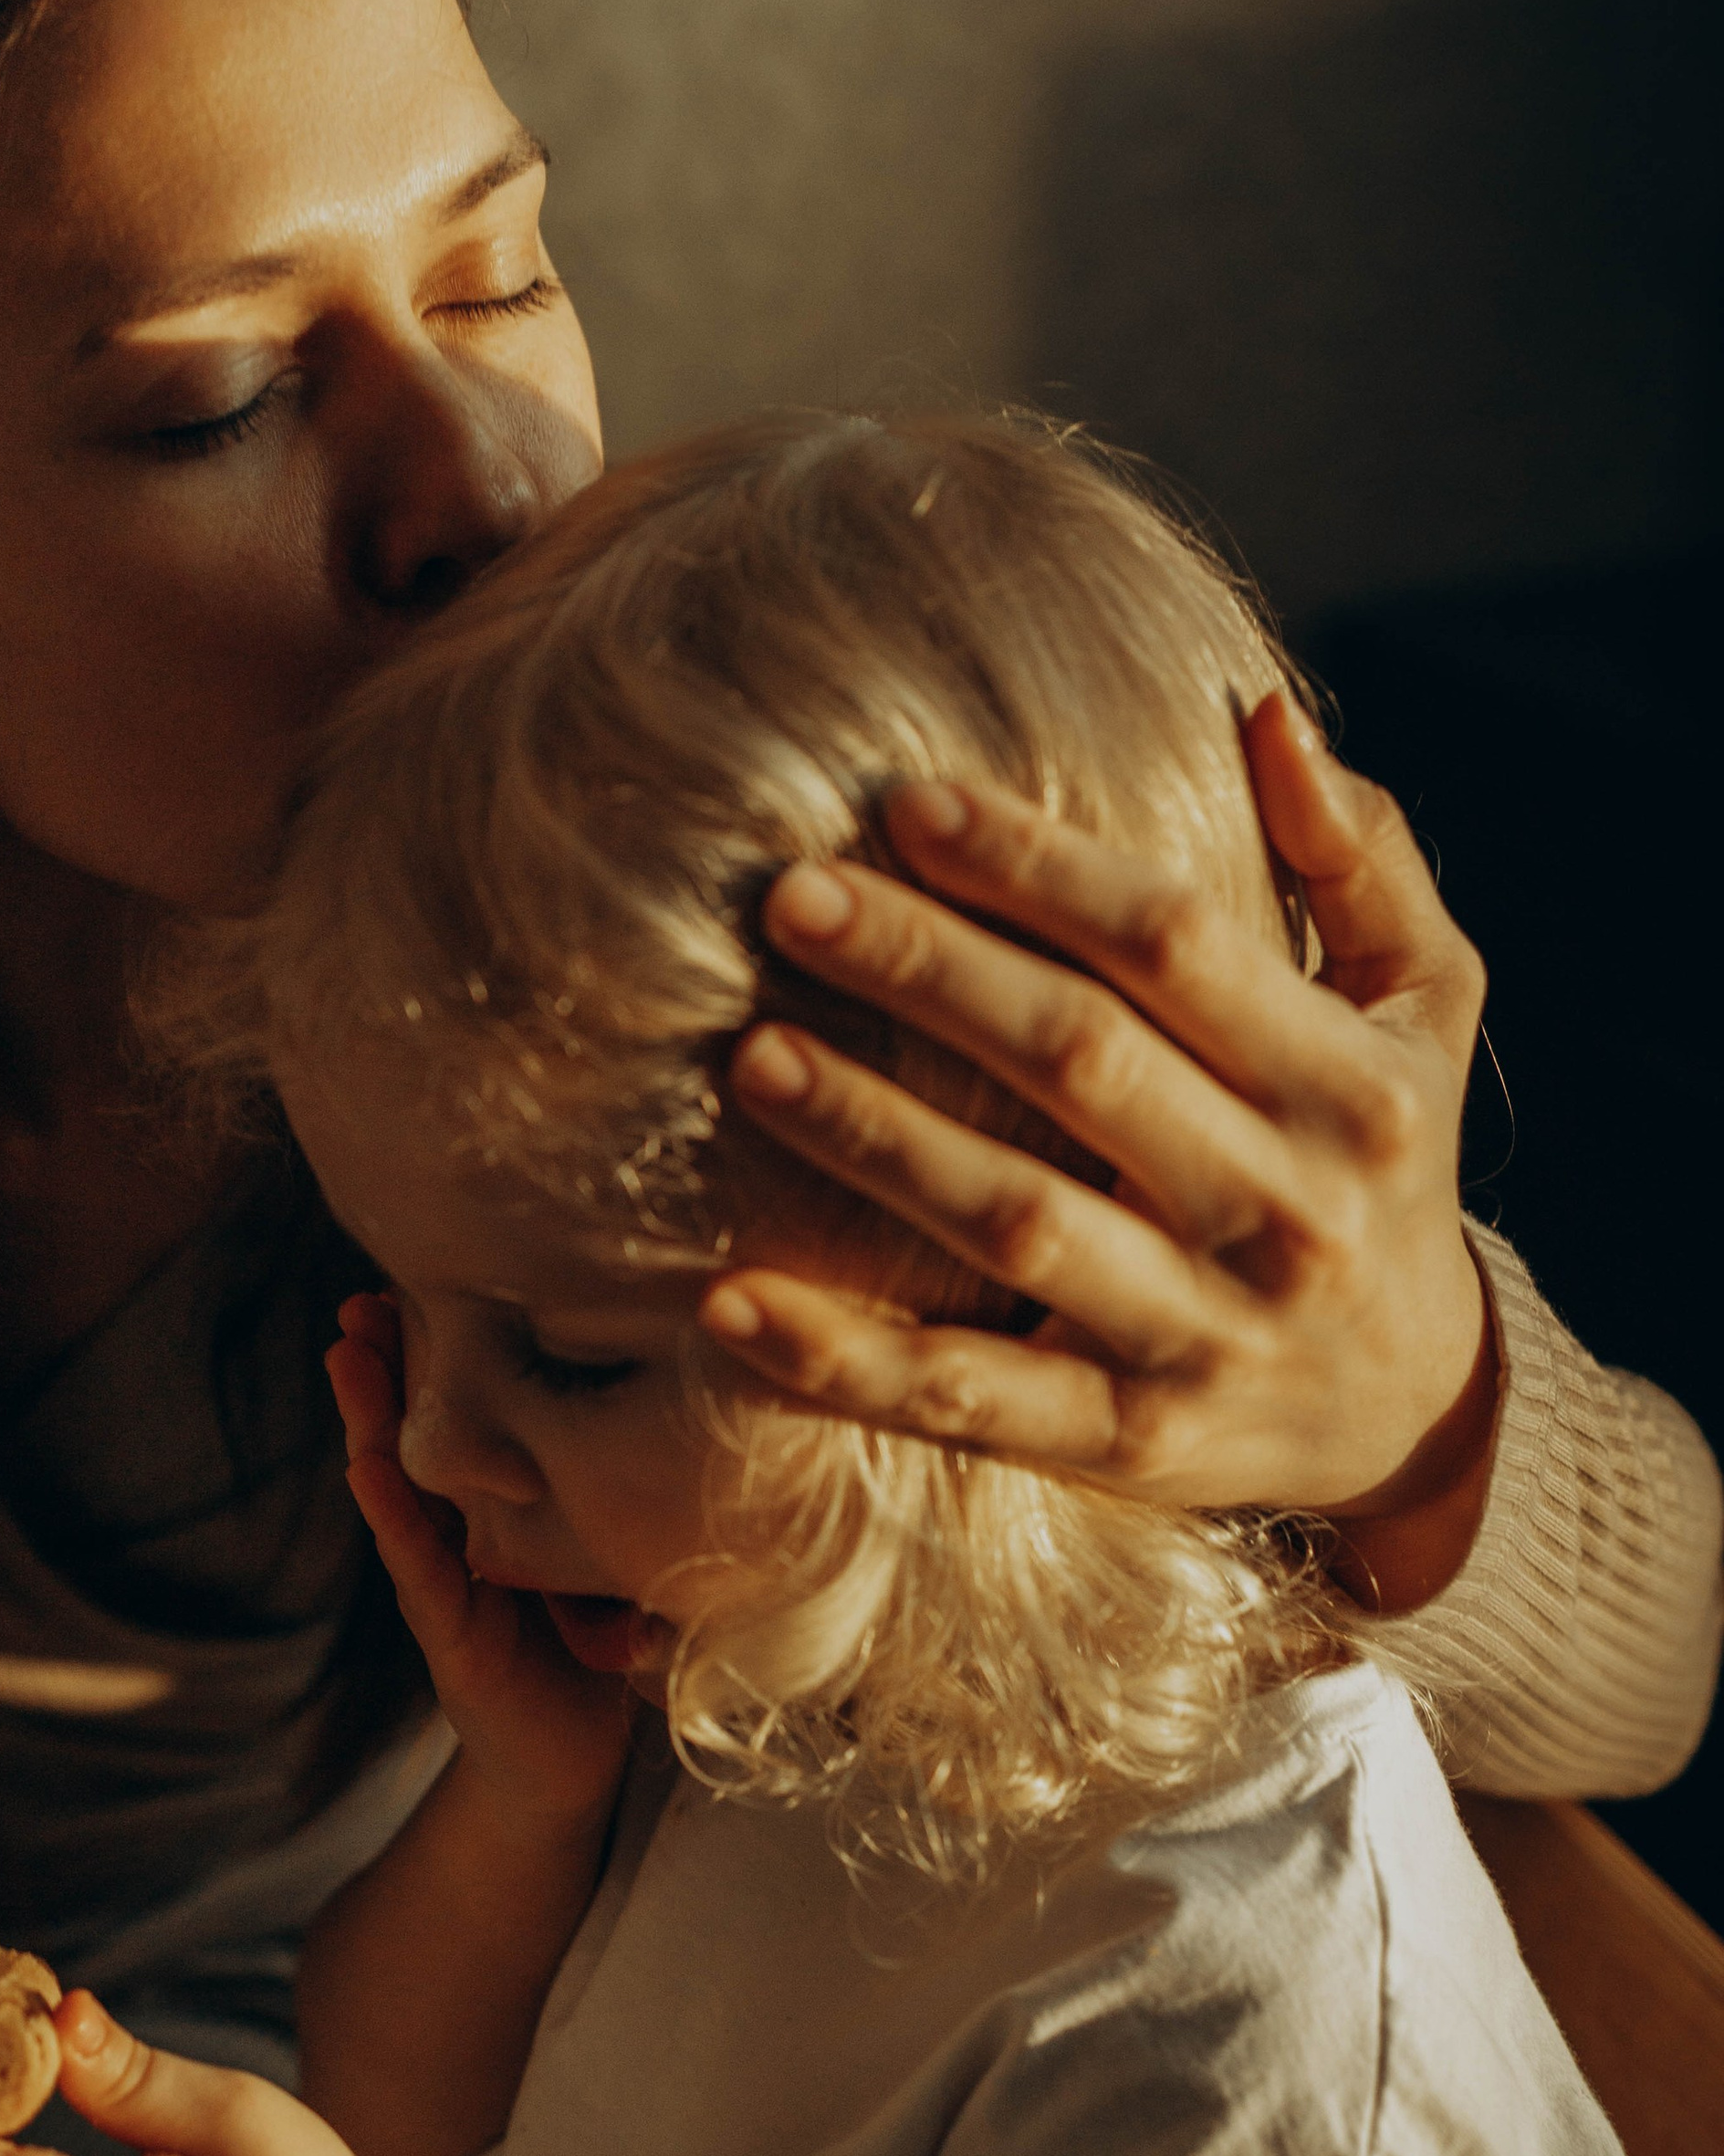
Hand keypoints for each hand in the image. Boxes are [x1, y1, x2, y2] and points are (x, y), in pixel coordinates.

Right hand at [329, 1295, 633, 1836]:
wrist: (570, 1764)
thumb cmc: (588, 1645)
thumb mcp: (598, 1548)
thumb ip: (605, 1483)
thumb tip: (669, 1384)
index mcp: (487, 1509)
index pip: (453, 1416)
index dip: (429, 1351)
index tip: (412, 1277)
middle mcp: (453, 1534)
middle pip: (411, 1435)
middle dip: (383, 1365)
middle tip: (359, 1296)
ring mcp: (441, 1582)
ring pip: (397, 1485)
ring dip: (367, 1419)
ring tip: (345, 1353)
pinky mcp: (449, 1634)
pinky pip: (417, 1567)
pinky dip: (392, 1516)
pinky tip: (368, 1469)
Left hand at [701, 698, 1497, 1574]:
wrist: (1418, 1408)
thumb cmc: (1384, 1159)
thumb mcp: (1423, 1006)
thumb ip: (1362, 859)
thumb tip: (1263, 713)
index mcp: (1347, 1086)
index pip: (1176, 945)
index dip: (1040, 867)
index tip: (907, 802)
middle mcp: (1283, 1210)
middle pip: (1080, 1064)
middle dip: (929, 971)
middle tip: (789, 896)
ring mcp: (1203, 1335)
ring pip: (1016, 1223)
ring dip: (876, 1139)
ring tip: (753, 1059)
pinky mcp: (1126, 1442)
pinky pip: (968, 1399)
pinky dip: (845, 1358)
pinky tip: (731, 1301)